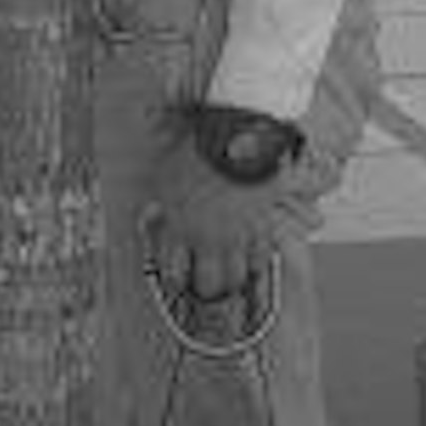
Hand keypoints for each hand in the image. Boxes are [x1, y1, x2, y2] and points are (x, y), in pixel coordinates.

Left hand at [142, 142, 291, 330]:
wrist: (242, 137)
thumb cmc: (202, 149)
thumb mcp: (169, 174)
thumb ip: (165, 201)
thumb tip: (159, 212)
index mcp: (181, 227)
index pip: (174, 273)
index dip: (175, 279)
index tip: (177, 276)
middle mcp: (210, 239)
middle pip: (210, 285)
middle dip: (206, 288)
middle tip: (206, 284)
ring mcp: (240, 235)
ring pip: (238, 276)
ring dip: (233, 278)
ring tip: (230, 276)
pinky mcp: (265, 226)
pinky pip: (263, 256)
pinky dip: (258, 259)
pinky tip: (253, 256)